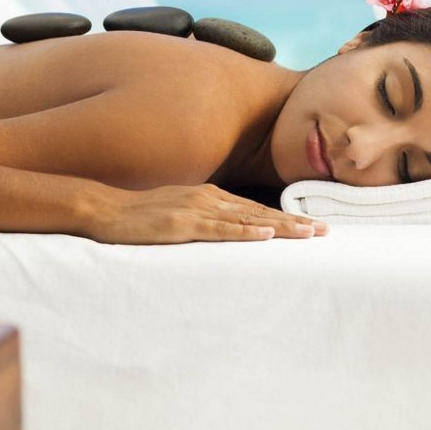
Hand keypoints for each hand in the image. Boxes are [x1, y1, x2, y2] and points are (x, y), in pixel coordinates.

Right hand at [87, 184, 327, 244]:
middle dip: (294, 222)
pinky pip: (219, 229)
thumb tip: (225, 231)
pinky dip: (245, 232)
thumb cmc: (138, 216)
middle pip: (259, 211)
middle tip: (326, 232)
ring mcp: (195, 209)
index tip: (311, 225)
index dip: (285, 217)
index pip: (254, 208)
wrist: (104, 210)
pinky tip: (265, 234)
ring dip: (280, 227)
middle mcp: (207, 197)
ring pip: (247, 219)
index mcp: (208, 195)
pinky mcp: (182, 225)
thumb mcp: (176, 213)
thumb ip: (202, 219)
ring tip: (308, 234)